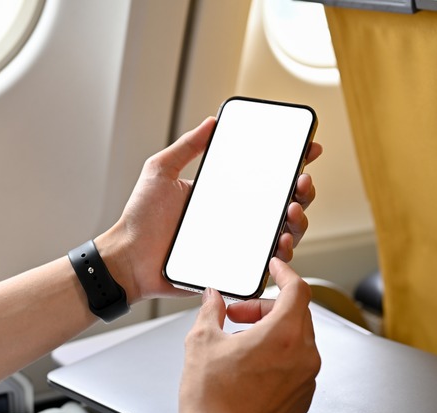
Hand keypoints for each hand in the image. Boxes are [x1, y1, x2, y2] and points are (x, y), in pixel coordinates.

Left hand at [96, 118, 322, 301]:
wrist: (128, 258)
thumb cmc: (140, 219)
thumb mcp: (161, 172)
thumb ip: (186, 147)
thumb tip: (211, 122)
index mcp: (223, 194)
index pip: (265, 176)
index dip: (291, 164)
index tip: (308, 150)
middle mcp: (235, 218)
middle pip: (283, 203)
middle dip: (303, 191)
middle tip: (302, 182)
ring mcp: (237, 243)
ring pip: (283, 232)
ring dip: (299, 220)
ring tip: (293, 210)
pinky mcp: (233, 267)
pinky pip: (266, 262)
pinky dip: (282, 253)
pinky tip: (282, 241)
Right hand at [178, 258, 320, 412]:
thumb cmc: (212, 404)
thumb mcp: (201, 343)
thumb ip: (210, 311)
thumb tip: (212, 298)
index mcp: (283, 337)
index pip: (298, 290)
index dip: (285, 272)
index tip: (276, 267)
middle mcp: (303, 357)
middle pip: (295, 313)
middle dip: (265, 306)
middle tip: (238, 312)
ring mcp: (305, 380)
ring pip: (295, 339)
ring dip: (269, 330)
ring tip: (238, 340)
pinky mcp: (300, 398)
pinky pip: (295, 363)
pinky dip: (276, 353)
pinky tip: (247, 362)